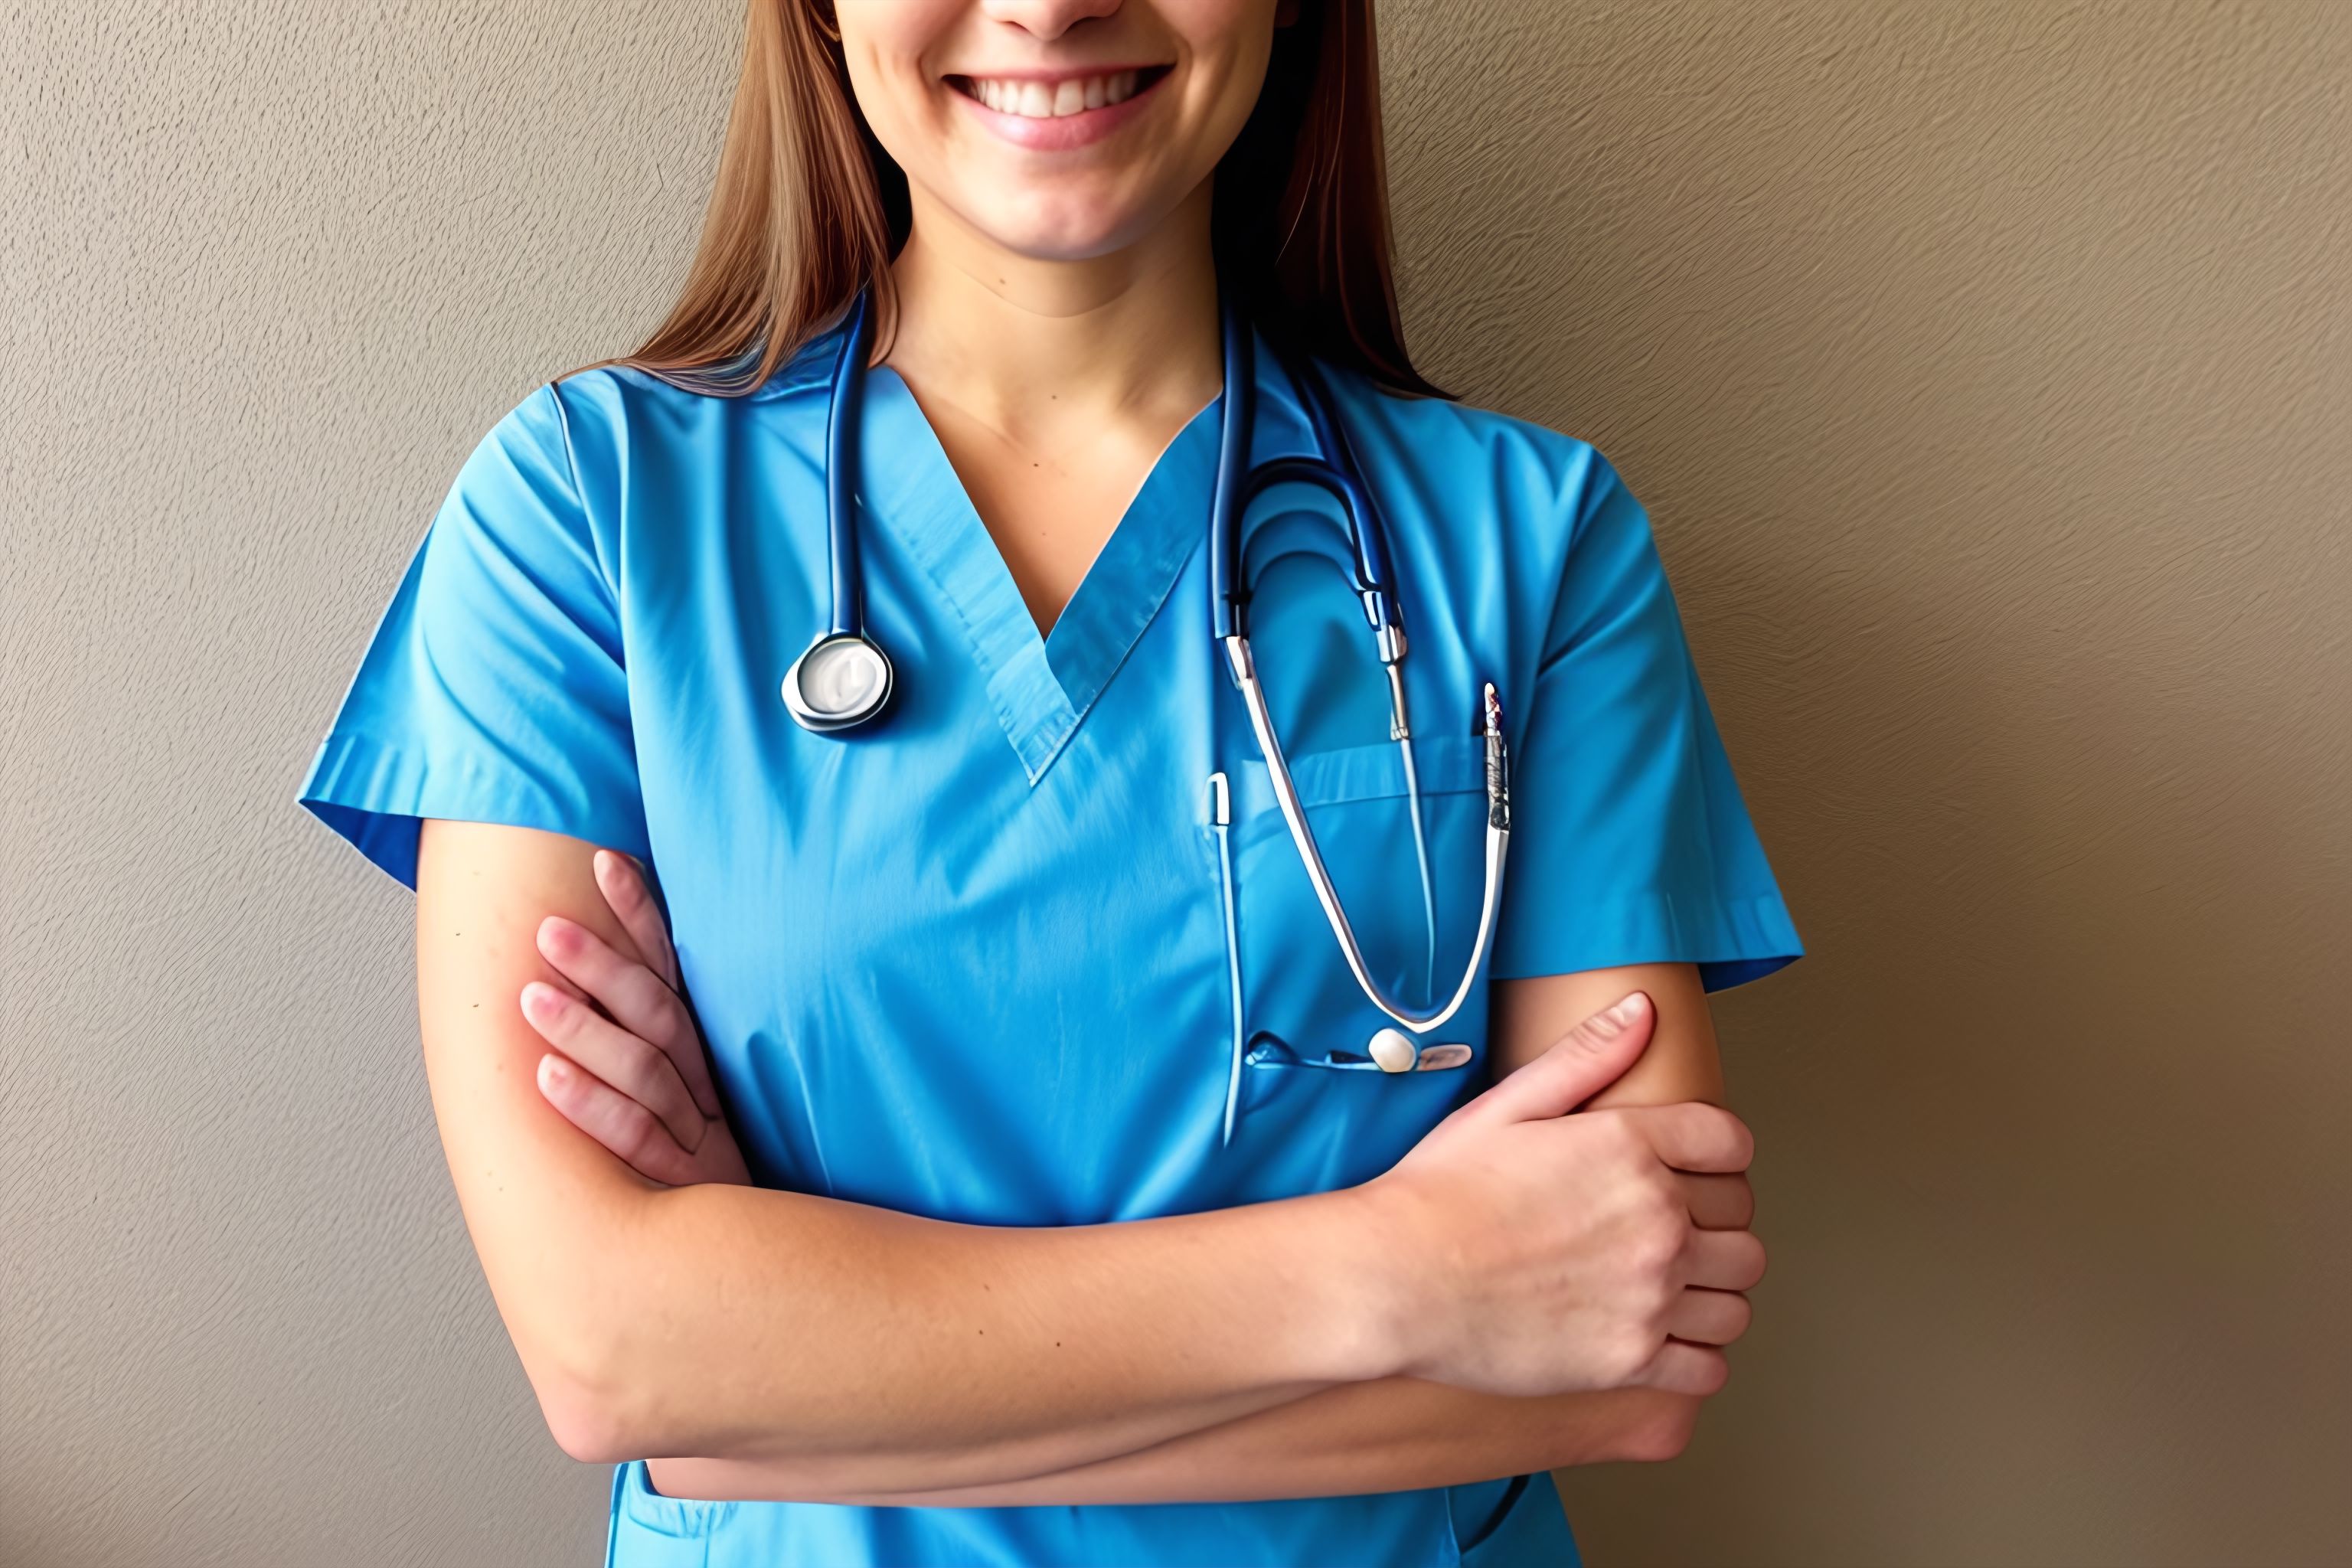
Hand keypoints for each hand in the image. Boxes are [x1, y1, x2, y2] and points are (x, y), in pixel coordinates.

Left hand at [518, 848, 749, 1187]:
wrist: (760, 1254)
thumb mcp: (703, 1101)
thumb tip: (611, 973)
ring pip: (643, 1070)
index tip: (606, 862)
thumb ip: (666, 1042)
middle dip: (603, 965)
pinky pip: (634, 1138)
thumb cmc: (715, 1173)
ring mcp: (697, 1134)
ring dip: (584, 1029)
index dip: (642, 916)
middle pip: (656, 1013)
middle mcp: (703, 1085)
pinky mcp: (685, 1183)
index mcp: (706, 1055)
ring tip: (531, 996)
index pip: (672, 970)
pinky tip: (546, 1077)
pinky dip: (591, 1105)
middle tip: (549, 930)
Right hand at [1357, 992, 1763, 1398]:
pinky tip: (1661, 1338)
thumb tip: (1643, 1009)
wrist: (1396, 1278)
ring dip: (1711, 1290)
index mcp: (1631, 1148)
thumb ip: (1585, 1055)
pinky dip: (1695, 1354)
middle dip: (1714, 1225)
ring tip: (1670, 1286)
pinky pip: (1708, 1366)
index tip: (1690, 1170)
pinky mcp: (1631, 1359)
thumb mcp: (1507, 1104)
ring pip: (1736, 1296)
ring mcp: (1649, 1294)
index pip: (1729, 1145)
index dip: (1714, 1155)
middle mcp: (1656, 1221)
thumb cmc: (1439, 1194)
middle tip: (1670, 1231)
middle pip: (1741, 1225)